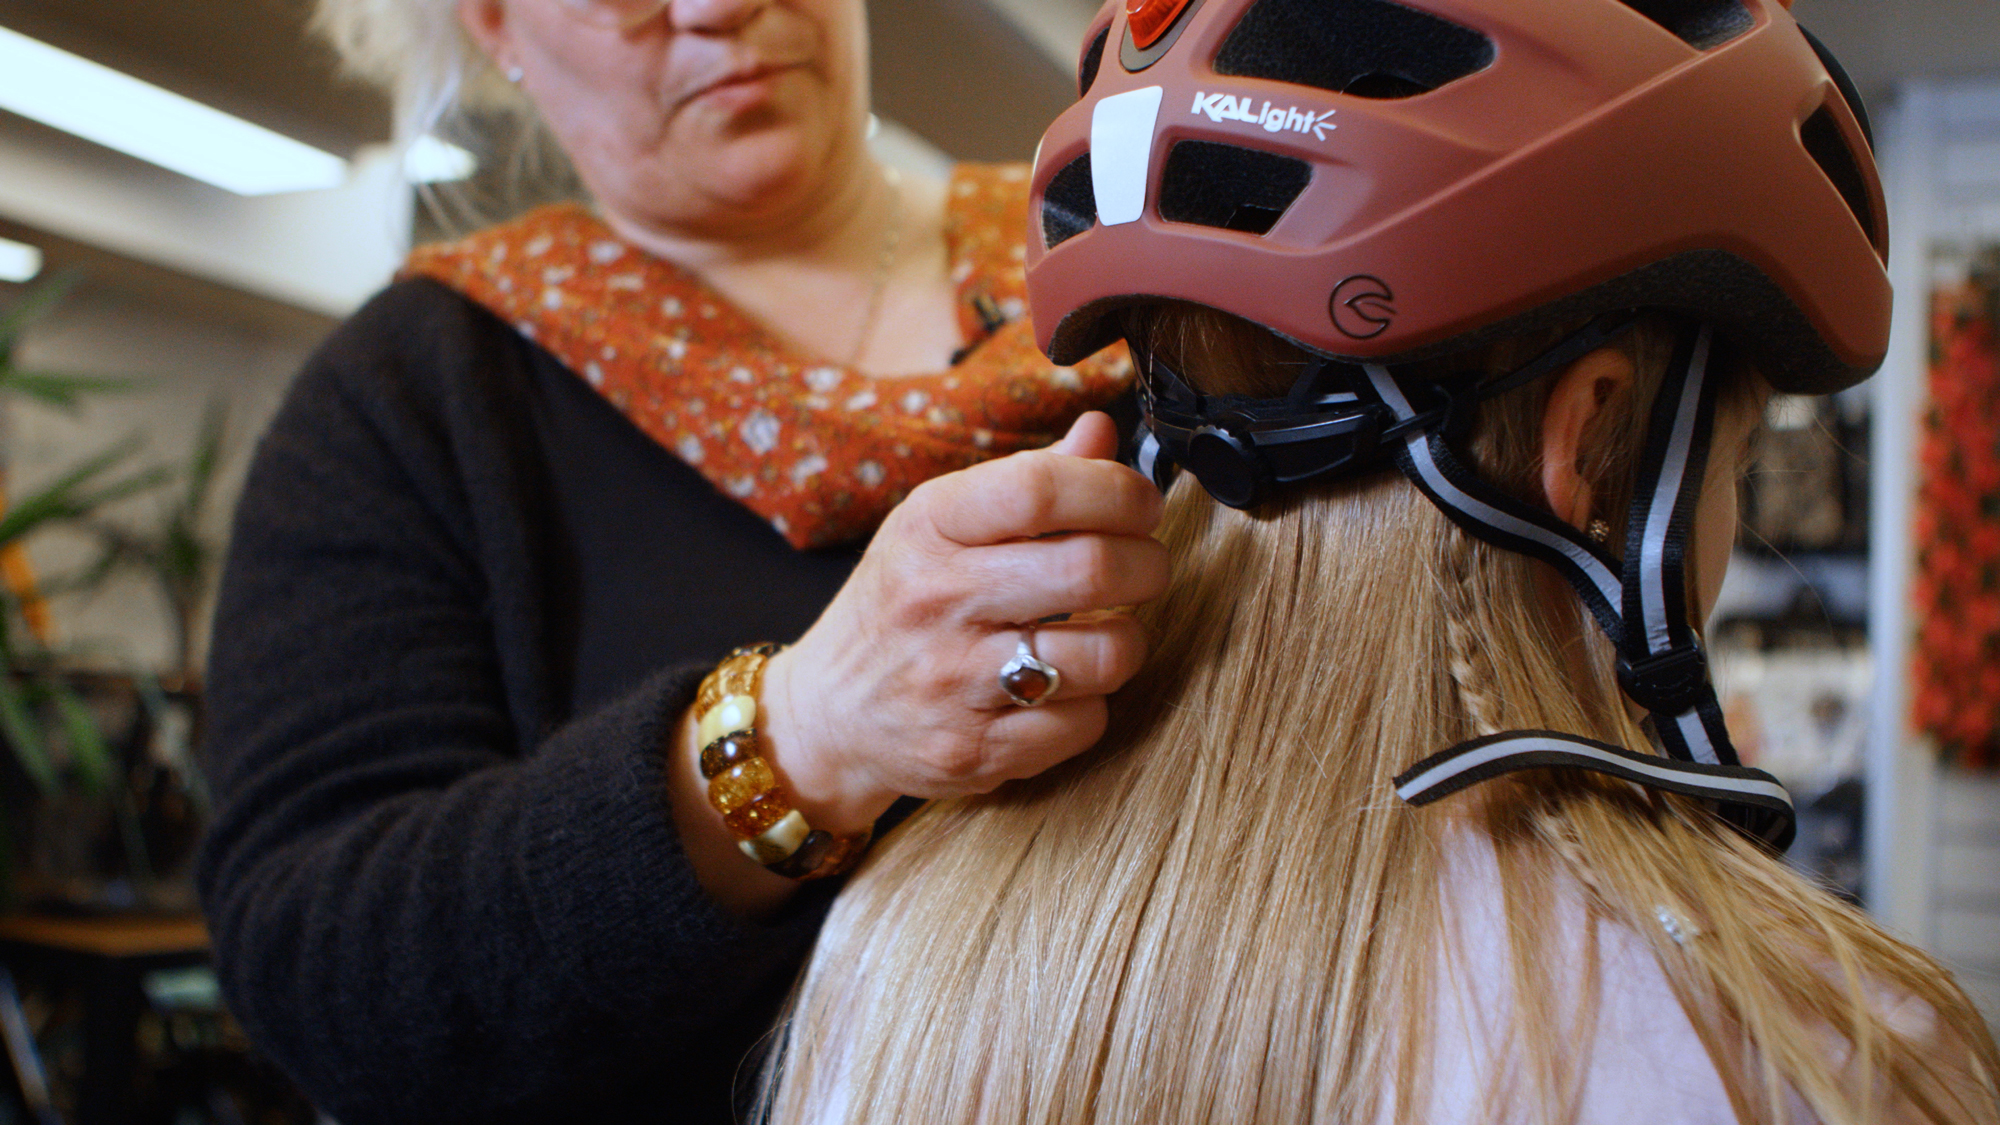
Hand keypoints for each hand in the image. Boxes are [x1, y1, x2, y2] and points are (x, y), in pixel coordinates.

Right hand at [760, 411, 1168, 833]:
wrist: (830, 712)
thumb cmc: (901, 603)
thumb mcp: (938, 526)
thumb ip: (1026, 480)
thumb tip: (1101, 431)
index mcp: (929, 527)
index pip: (1041, 488)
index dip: (1116, 490)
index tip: (1141, 504)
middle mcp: (938, 599)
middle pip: (1089, 568)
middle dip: (1147, 564)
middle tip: (1147, 567)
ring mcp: (955, 680)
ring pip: (1103, 654)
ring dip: (1129, 640)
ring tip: (1111, 631)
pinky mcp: (975, 750)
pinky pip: (1083, 722)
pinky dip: (1093, 703)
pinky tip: (1069, 687)